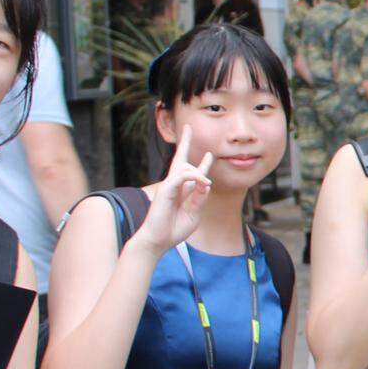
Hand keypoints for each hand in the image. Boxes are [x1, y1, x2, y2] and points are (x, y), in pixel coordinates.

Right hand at [139, 125, 210, 253]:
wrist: (158, 240)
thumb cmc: (174, 230)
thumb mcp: (193, 214)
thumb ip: (200, 199)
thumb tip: (207, 182)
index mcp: (182, 192)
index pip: (192, 173)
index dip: (202, 163)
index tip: (209, 153)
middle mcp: (174, 185)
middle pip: (180, 159)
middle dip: (185, 143)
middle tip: (189, 127)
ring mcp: (168, 186)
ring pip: (185, 168)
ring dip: (199, 172)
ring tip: (206, 181)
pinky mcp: (165, 189)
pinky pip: (181, 176)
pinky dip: (194, 177)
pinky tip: (204, 181)